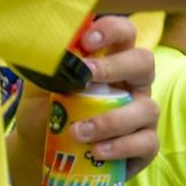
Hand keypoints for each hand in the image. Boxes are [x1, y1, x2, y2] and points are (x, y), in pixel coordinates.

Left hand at [7, 17, 161, 185]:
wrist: (40, 155)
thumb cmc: (46, 114)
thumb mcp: (39, 88)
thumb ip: (46, 67)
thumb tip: (45, 46)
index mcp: (110, 63)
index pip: (123, 34)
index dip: (112, 31)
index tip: (87, 41)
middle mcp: (132, 85)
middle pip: (144, 62)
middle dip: (117, 67)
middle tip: (87, 77)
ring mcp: (142, 116)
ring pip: (147, 109)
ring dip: (111, 120)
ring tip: (78, 132)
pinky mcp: (144, 146)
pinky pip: (146, 143)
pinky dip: (121, 147)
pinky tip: (96, 152)